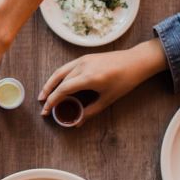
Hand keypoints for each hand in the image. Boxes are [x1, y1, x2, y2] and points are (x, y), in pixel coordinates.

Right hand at [39, 40, 167, 125]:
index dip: (52, 101)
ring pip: (59, 72)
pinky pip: (66, 68)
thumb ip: (91, 111)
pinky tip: (56, 84)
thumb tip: (78, 122)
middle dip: (49, 94)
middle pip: (59, 81)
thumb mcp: (108, 99)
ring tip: (43, 95)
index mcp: (89, 78)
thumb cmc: (125, 81)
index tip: (46, 111)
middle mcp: (83, 67)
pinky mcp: (84, 57)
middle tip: (43, 106)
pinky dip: (57, 77)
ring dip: (49, 84)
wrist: (136, 61)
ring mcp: (82, 60)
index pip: (63, 89)